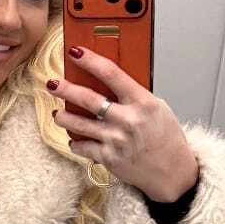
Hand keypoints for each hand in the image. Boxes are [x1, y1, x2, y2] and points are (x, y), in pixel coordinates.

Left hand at [48, 48, 198, 201]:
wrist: (172, 172)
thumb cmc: (166, 138)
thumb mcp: (157, 108)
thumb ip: (134, 95)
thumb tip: (108, 79)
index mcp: (142, 102)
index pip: (111, 73)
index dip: (90, 60)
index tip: (75, 52)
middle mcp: (128, 120)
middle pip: (88, 98)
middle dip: (65, 89)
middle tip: (52, 83)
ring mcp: (116, 140)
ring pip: (79, 124)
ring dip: (63, 117)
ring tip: (56, 114)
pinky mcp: (109, 158)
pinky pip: (83, 147)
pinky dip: (76, 143)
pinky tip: (74, 139)